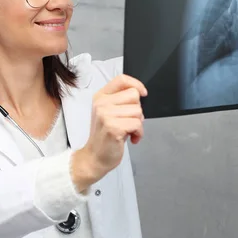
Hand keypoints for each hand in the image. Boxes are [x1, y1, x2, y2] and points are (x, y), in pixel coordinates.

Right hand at [71, 74, 146, 191]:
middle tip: (128, 121)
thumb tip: (140, 93)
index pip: (121, 79)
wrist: (94, 158)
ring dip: (138, 124)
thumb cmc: (105, 136)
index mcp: (100, 97)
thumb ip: (120, 101)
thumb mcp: (108, 113)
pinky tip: (130, 138)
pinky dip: (138, 133)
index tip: (143, 93)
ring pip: (138, 111)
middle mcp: (101, 103)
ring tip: (127, 131)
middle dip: (137, 110)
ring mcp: (105, 115)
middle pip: (134, 95)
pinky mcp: (113, 127)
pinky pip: (137, 124)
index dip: (136, 84)